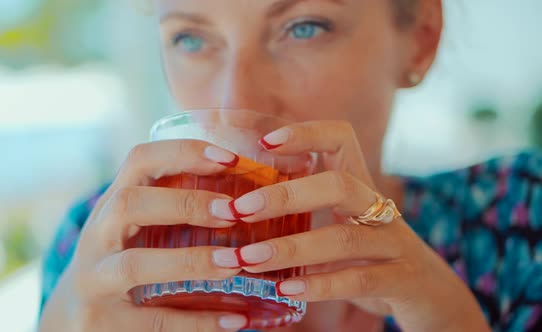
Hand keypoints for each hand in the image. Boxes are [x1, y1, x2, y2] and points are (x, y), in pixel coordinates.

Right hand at [39, 140, 248, 331]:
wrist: (73, 317)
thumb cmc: (125, 260)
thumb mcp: (137, 228)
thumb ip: (175, 208)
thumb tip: (251, 196)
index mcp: (112, 204)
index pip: (139, 160)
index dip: (183, 153)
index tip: (231, 159)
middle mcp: (96, 237)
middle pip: (128, 204)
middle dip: (185, 204)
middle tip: (233, 212)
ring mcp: (93, 280)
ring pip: (133, 265)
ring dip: (191, 261)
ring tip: (235, 263)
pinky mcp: (100, 323)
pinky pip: (152, 322)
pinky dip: (196, 322)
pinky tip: (236, 320)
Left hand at [210, 121, 490, 331]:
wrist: (433, 298)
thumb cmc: (371, 256)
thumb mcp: (343, 226)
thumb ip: (307, 213)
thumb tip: (239, 208)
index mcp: (361, 188)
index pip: (341, 140)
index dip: (305, 133)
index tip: (263, 142)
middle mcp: (380, 209)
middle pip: (338, 185)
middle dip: (285, 195)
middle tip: (241, 209)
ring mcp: (395, 244)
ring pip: (344, 238)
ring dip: (291, 247)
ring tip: (248, 258)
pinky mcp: (403, 280)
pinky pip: (359, 280)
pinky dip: (319, 285)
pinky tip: (285, 288)